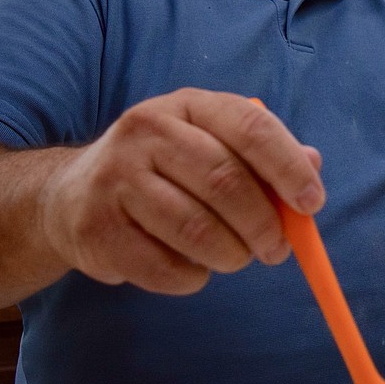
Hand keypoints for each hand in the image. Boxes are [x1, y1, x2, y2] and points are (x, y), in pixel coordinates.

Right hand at [39, 88, 323, 294]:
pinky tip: (192, 269)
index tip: (312, 204)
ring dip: (230, 255)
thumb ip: (262, 155)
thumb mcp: (212, 145)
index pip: (250, 127)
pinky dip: (192, 277)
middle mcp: (147, 131)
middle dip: (264, 224)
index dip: (288, 167)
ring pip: (196, 229)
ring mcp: (116, 178)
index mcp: (189, 105)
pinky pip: (164, 267)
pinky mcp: (96, 228)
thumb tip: (312, 166)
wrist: (72, 195)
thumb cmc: (165, 171)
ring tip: (235, 258)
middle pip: (225, 181)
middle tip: (277, 250)